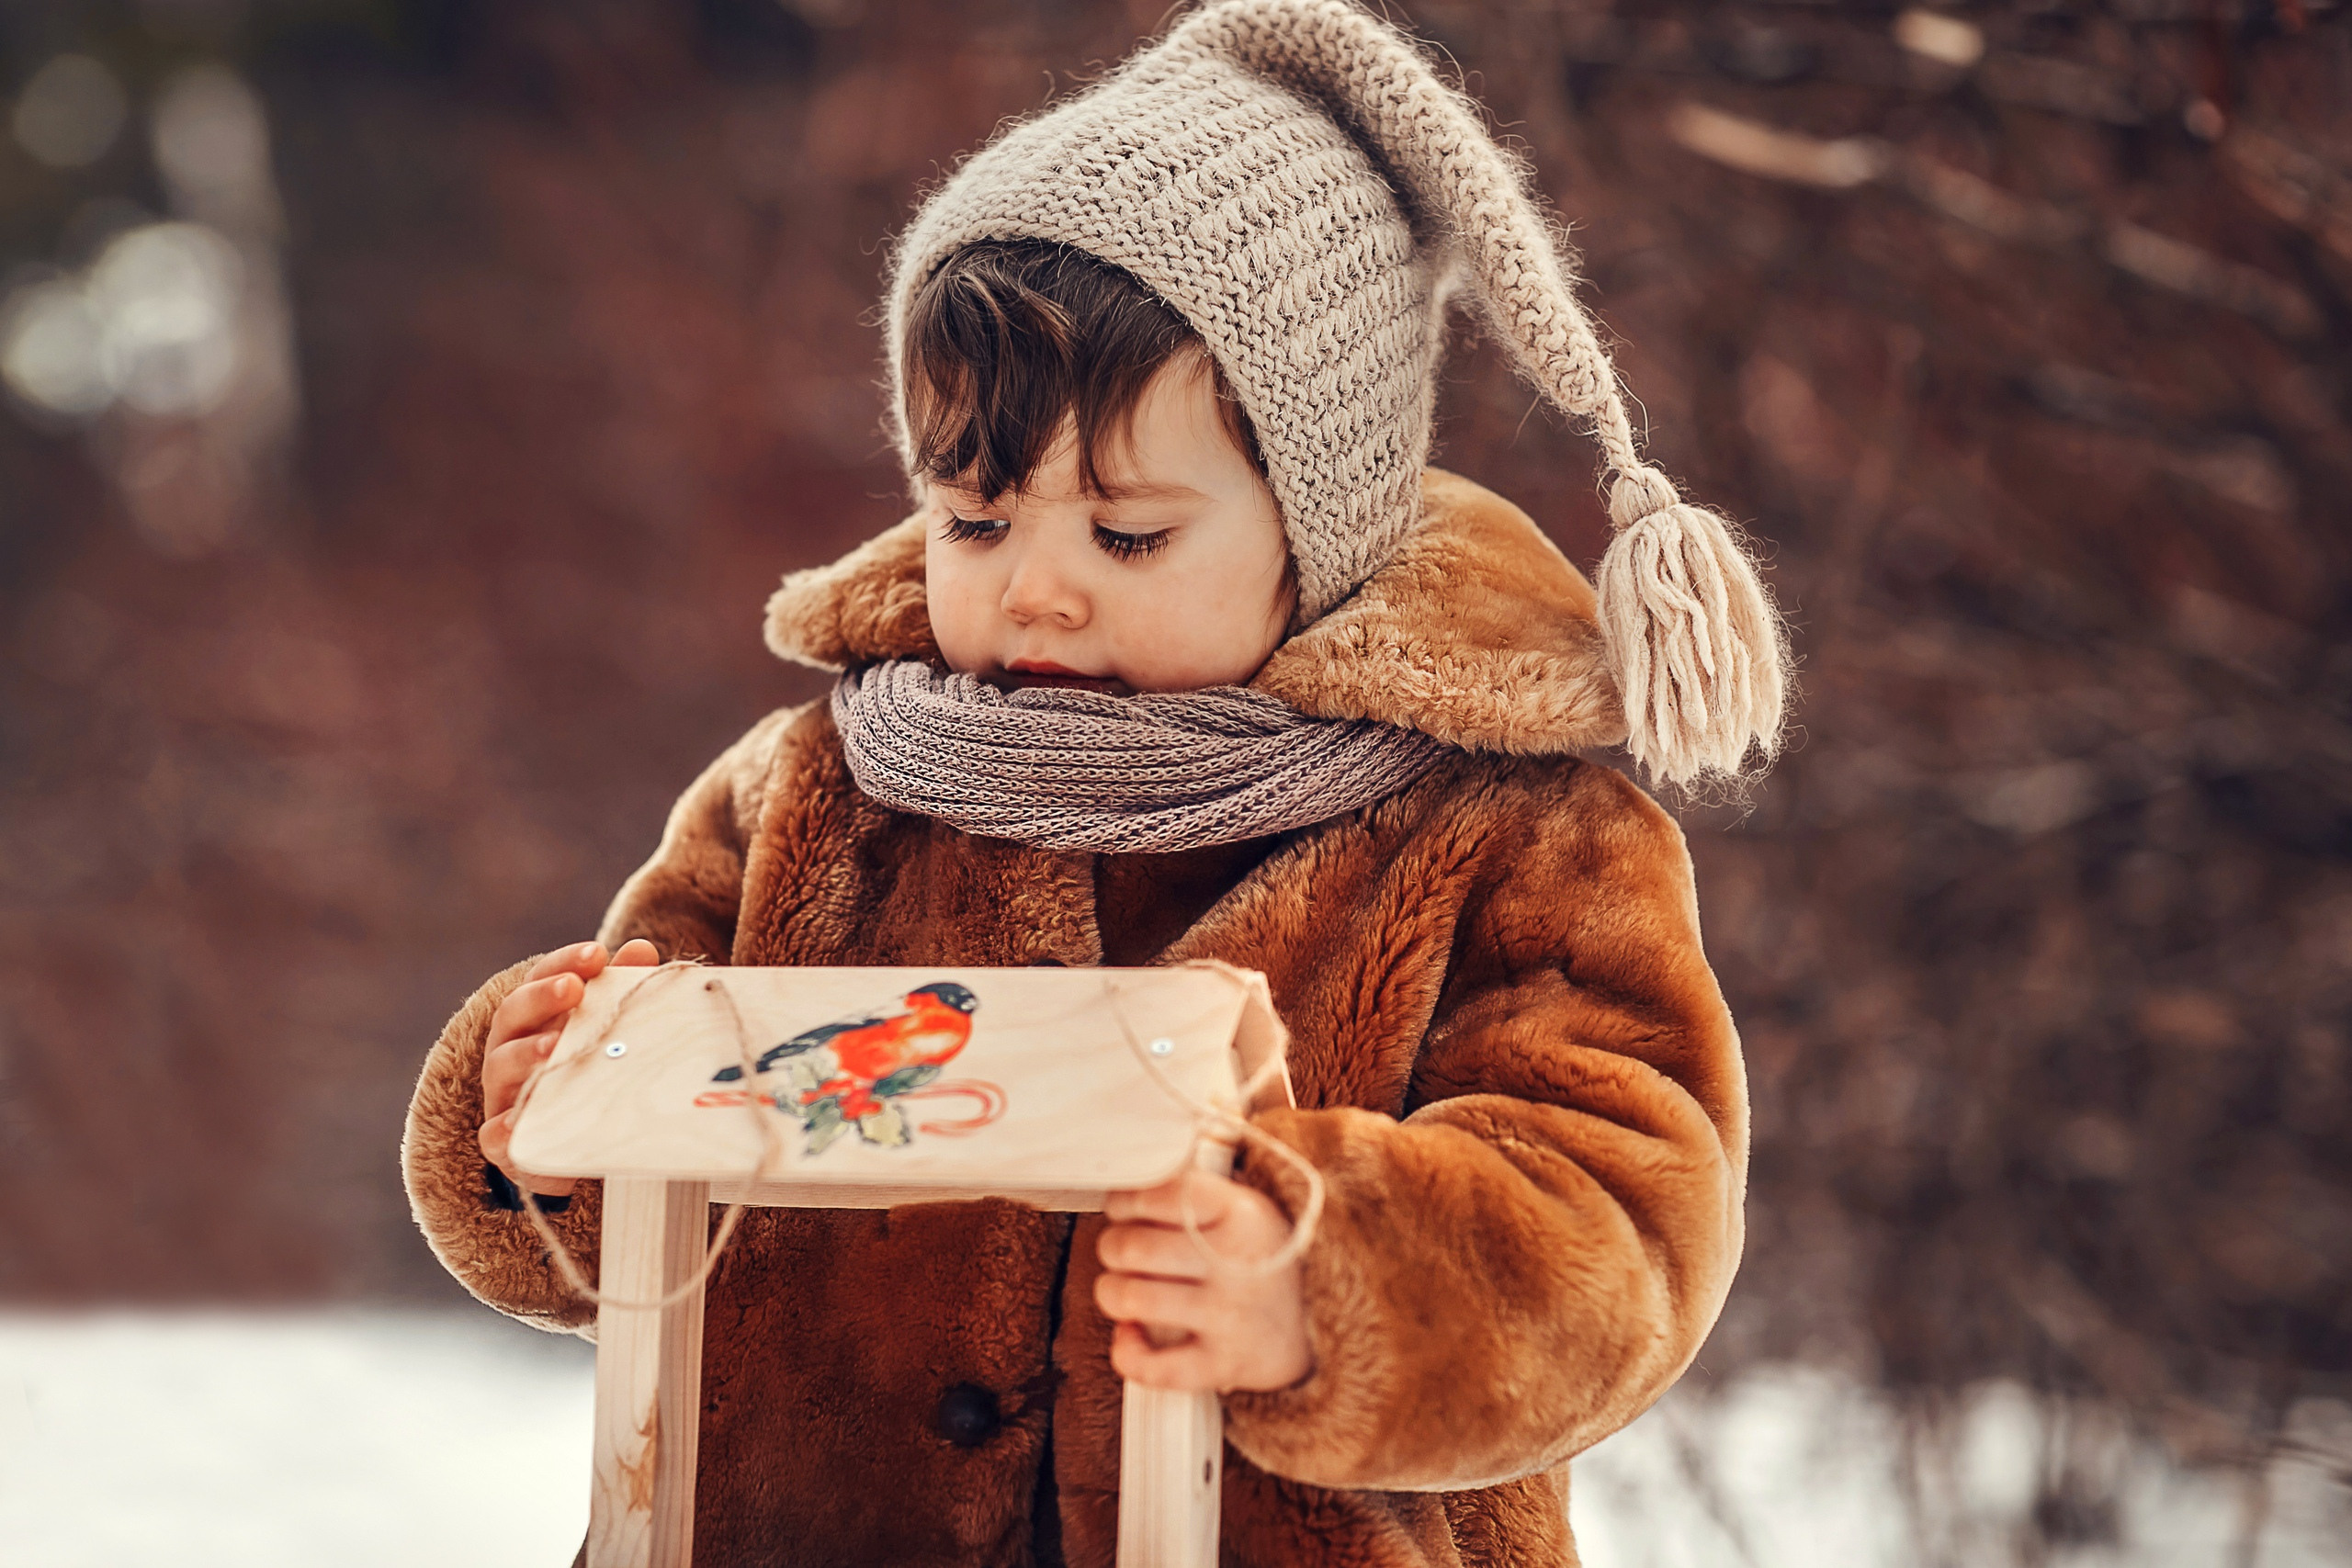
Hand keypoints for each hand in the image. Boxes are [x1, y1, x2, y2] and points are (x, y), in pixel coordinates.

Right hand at [478, 938, 659, 1198]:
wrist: (572, 1144)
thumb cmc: (589, 1072)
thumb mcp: (605, 1031)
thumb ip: (619, 990)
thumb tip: (641, 949)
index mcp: (535, 1016)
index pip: (542, 977)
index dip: (565, 962)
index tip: (598, 953)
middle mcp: (510, 1047)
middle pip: (514, 1013)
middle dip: (542, 997)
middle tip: (574, 989)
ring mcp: (502, 1093)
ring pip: (501, 1067)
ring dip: (526, 1053)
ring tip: (554, 1046)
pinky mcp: (501, 1141)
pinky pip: (494, 1134)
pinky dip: (503, 1128)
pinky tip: (518, 1123)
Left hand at [1094, 1166, 1312, 1394]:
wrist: (1324, 1321)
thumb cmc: (1266, 1257)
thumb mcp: (1248, 1206)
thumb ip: (1195, 1187)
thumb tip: (1132, 1175)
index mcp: (1242, 1212)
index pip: (1154, 1193)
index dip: (1124, 1201)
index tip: (1125, 1209)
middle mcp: (1235, 1262)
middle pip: (1130, 1247)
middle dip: (1113, 1247)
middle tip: (1124, 1250)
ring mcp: (1229, 1316)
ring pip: (1130, 1298)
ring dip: (1113, 1292)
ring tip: (1126, 1288)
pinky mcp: (1223, 1364)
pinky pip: (1151, 1366)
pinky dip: (1127, 1353)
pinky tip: (1133, 1334)